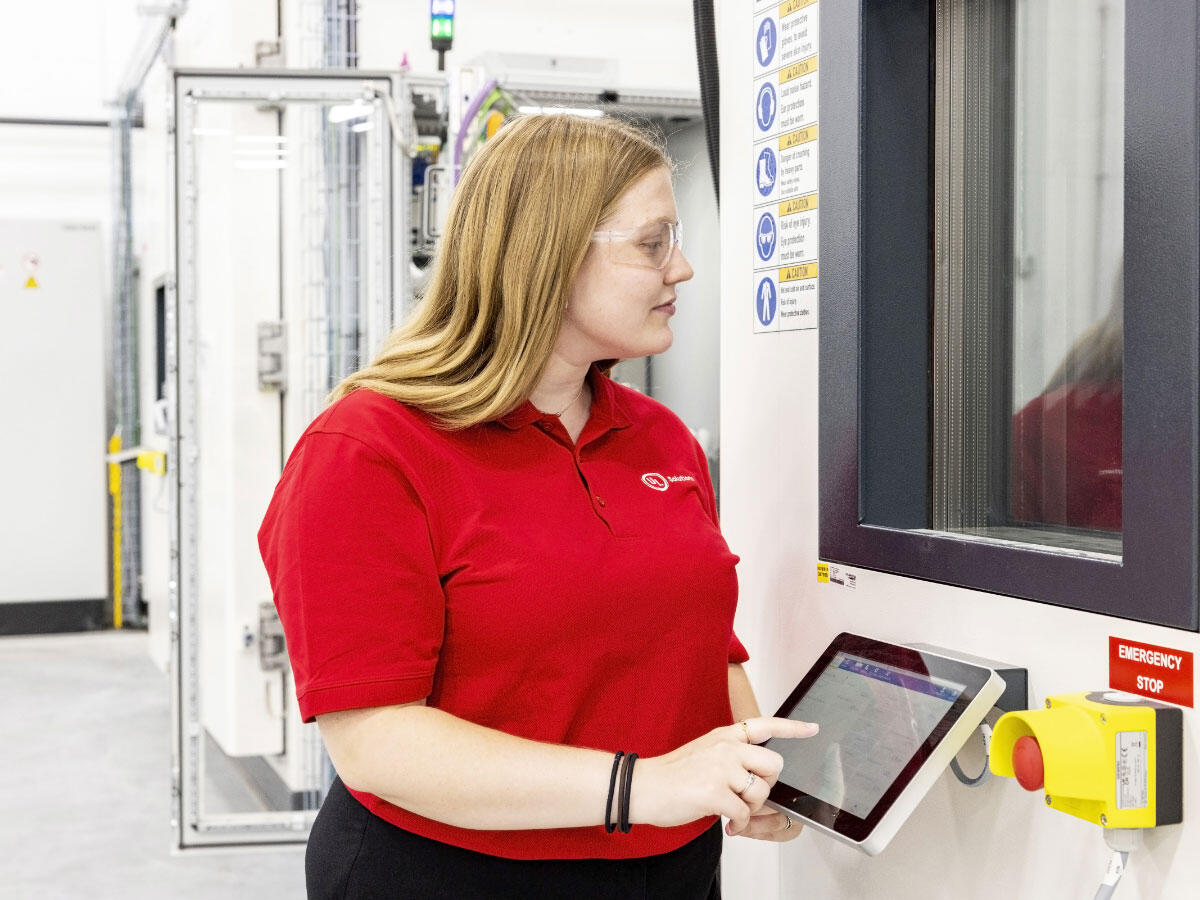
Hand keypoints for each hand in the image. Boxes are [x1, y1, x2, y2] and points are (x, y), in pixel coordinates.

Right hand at [630, 717, 818, 834]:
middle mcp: (726, 747)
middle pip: (774, 765)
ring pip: (760, 791)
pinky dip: (737, 824)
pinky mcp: (714, 792)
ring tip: (729, 808)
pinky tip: (724, 822)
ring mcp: (720, 768)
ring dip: (749, 807)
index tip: (813, 729)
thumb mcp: (704, 752)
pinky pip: (743, 813)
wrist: (642, 787)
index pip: (765, 724)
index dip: (792, 728)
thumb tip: (756, 774)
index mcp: (725, 735)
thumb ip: (730, 755)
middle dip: (766, 785)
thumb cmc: (672, 775)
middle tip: (746, 795)